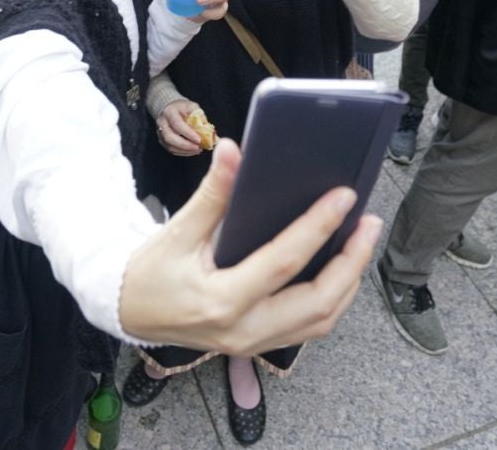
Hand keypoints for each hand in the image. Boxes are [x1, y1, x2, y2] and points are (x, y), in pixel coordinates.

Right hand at [118, 140, 382, 354]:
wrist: (128, 311)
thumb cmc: (150, 271)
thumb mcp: (176, 230)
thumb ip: (211, 194)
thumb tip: (233, 150)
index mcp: (221, 300)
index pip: (283, 262)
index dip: (318, 227)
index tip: (343, 197)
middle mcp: (242, 330)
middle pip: (317, 303)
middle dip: (351, 262)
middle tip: (369, 223)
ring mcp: (252, 344)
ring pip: (320, 321)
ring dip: (347, 282)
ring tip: (361, 241)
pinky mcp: (257, 345)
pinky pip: (308, 328)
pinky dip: (331, 298)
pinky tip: (339, 269)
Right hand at [156, 98, 205, 156]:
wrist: (170, 108)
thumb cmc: (182, 107)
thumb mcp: (192, 106)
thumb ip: (199, 117)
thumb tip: (208, 131)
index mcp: (170, 112)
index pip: (177, 124)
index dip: (188, 133)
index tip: (199, 139)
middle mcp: (162, 123)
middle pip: (170, 138)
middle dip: (185, 145)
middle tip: (198, 148)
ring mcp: (160, 133)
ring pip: (170, 146)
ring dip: (185, 150)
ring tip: (198, 150)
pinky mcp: (163, 141)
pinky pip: (172, 150)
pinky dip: (183, 152)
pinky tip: (192, 151)